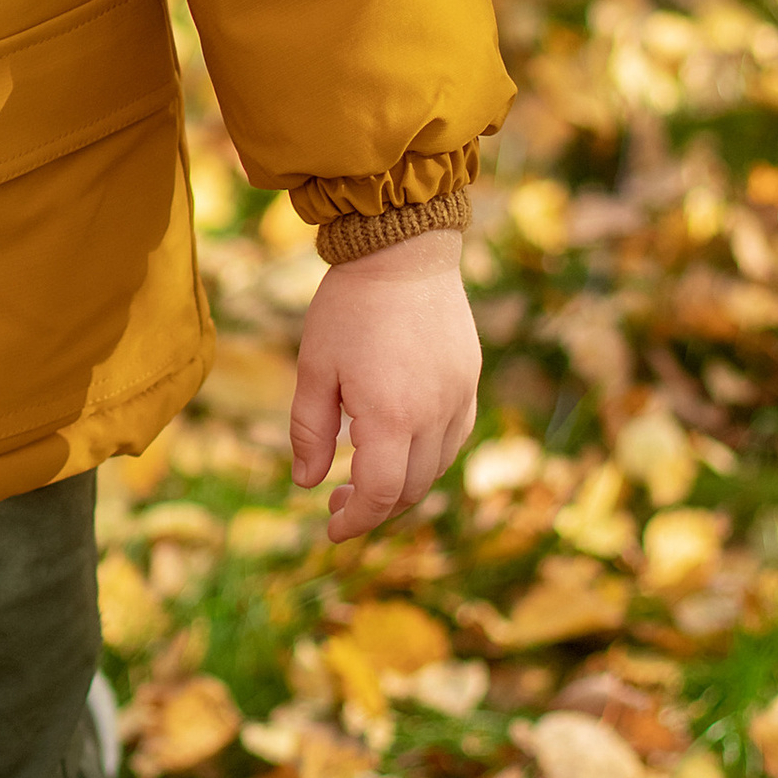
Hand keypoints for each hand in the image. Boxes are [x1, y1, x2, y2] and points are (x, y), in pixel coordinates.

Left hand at [289, 223, 480, 540]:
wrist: (404, 249)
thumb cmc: (349, 307)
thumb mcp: (314, 369)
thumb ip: (309, 432)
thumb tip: (307, 483)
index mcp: (392, 416)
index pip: (379, 494)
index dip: (355, 521)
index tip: (330, 528)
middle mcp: (434, 414)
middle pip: (411, 489)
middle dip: (375, 508)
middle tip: (338, 504)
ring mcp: (459, 398)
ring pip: (437, 468)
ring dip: (403, 486)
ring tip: (365, 479)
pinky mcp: (470, 381)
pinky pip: (454, 438)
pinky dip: (428, 457)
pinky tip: (400, 447)